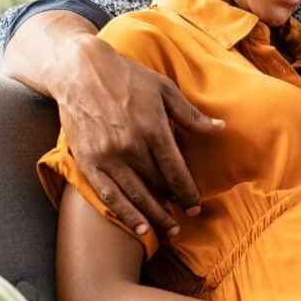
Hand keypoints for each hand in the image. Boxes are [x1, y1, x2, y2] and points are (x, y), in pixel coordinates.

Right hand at [52, 34, 224, 234]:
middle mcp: (130, 146)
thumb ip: (191, 115)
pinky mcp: (88, 161)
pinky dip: (124, 213)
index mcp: (153, 128)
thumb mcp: (165, 89)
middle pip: (157, 185)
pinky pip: (108, 194)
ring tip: (168, 230)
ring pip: (135, 195)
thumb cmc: (128, 77)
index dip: (188, 192)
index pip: (176, 170)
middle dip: (173, 205)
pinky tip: (138, 227)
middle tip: (185, 220)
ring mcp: (107, 155)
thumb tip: (220, 129)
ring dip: (153, 216)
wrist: (80, 70)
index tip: (196, 206)